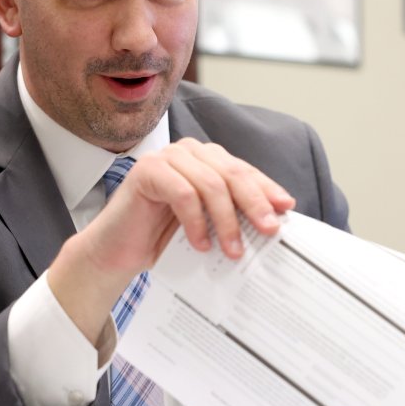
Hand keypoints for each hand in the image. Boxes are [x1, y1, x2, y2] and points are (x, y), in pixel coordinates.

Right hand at [49, 138, 295, 342]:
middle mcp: (190, 152)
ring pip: (211, 184)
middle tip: (269, 231)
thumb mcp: (208, 225)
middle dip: (254, 204)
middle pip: (233, 174)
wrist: (118, 253)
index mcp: (208, 159)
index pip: (245, 171)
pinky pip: (183, 193)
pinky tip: (200, 244)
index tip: (286, 209)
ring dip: (226, 220)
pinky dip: (195, 221)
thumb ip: (234, 214)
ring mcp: (168, 157)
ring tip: (233, 251)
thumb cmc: (163, 239)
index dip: (267, 189)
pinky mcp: (147, 170)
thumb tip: (275, 220)